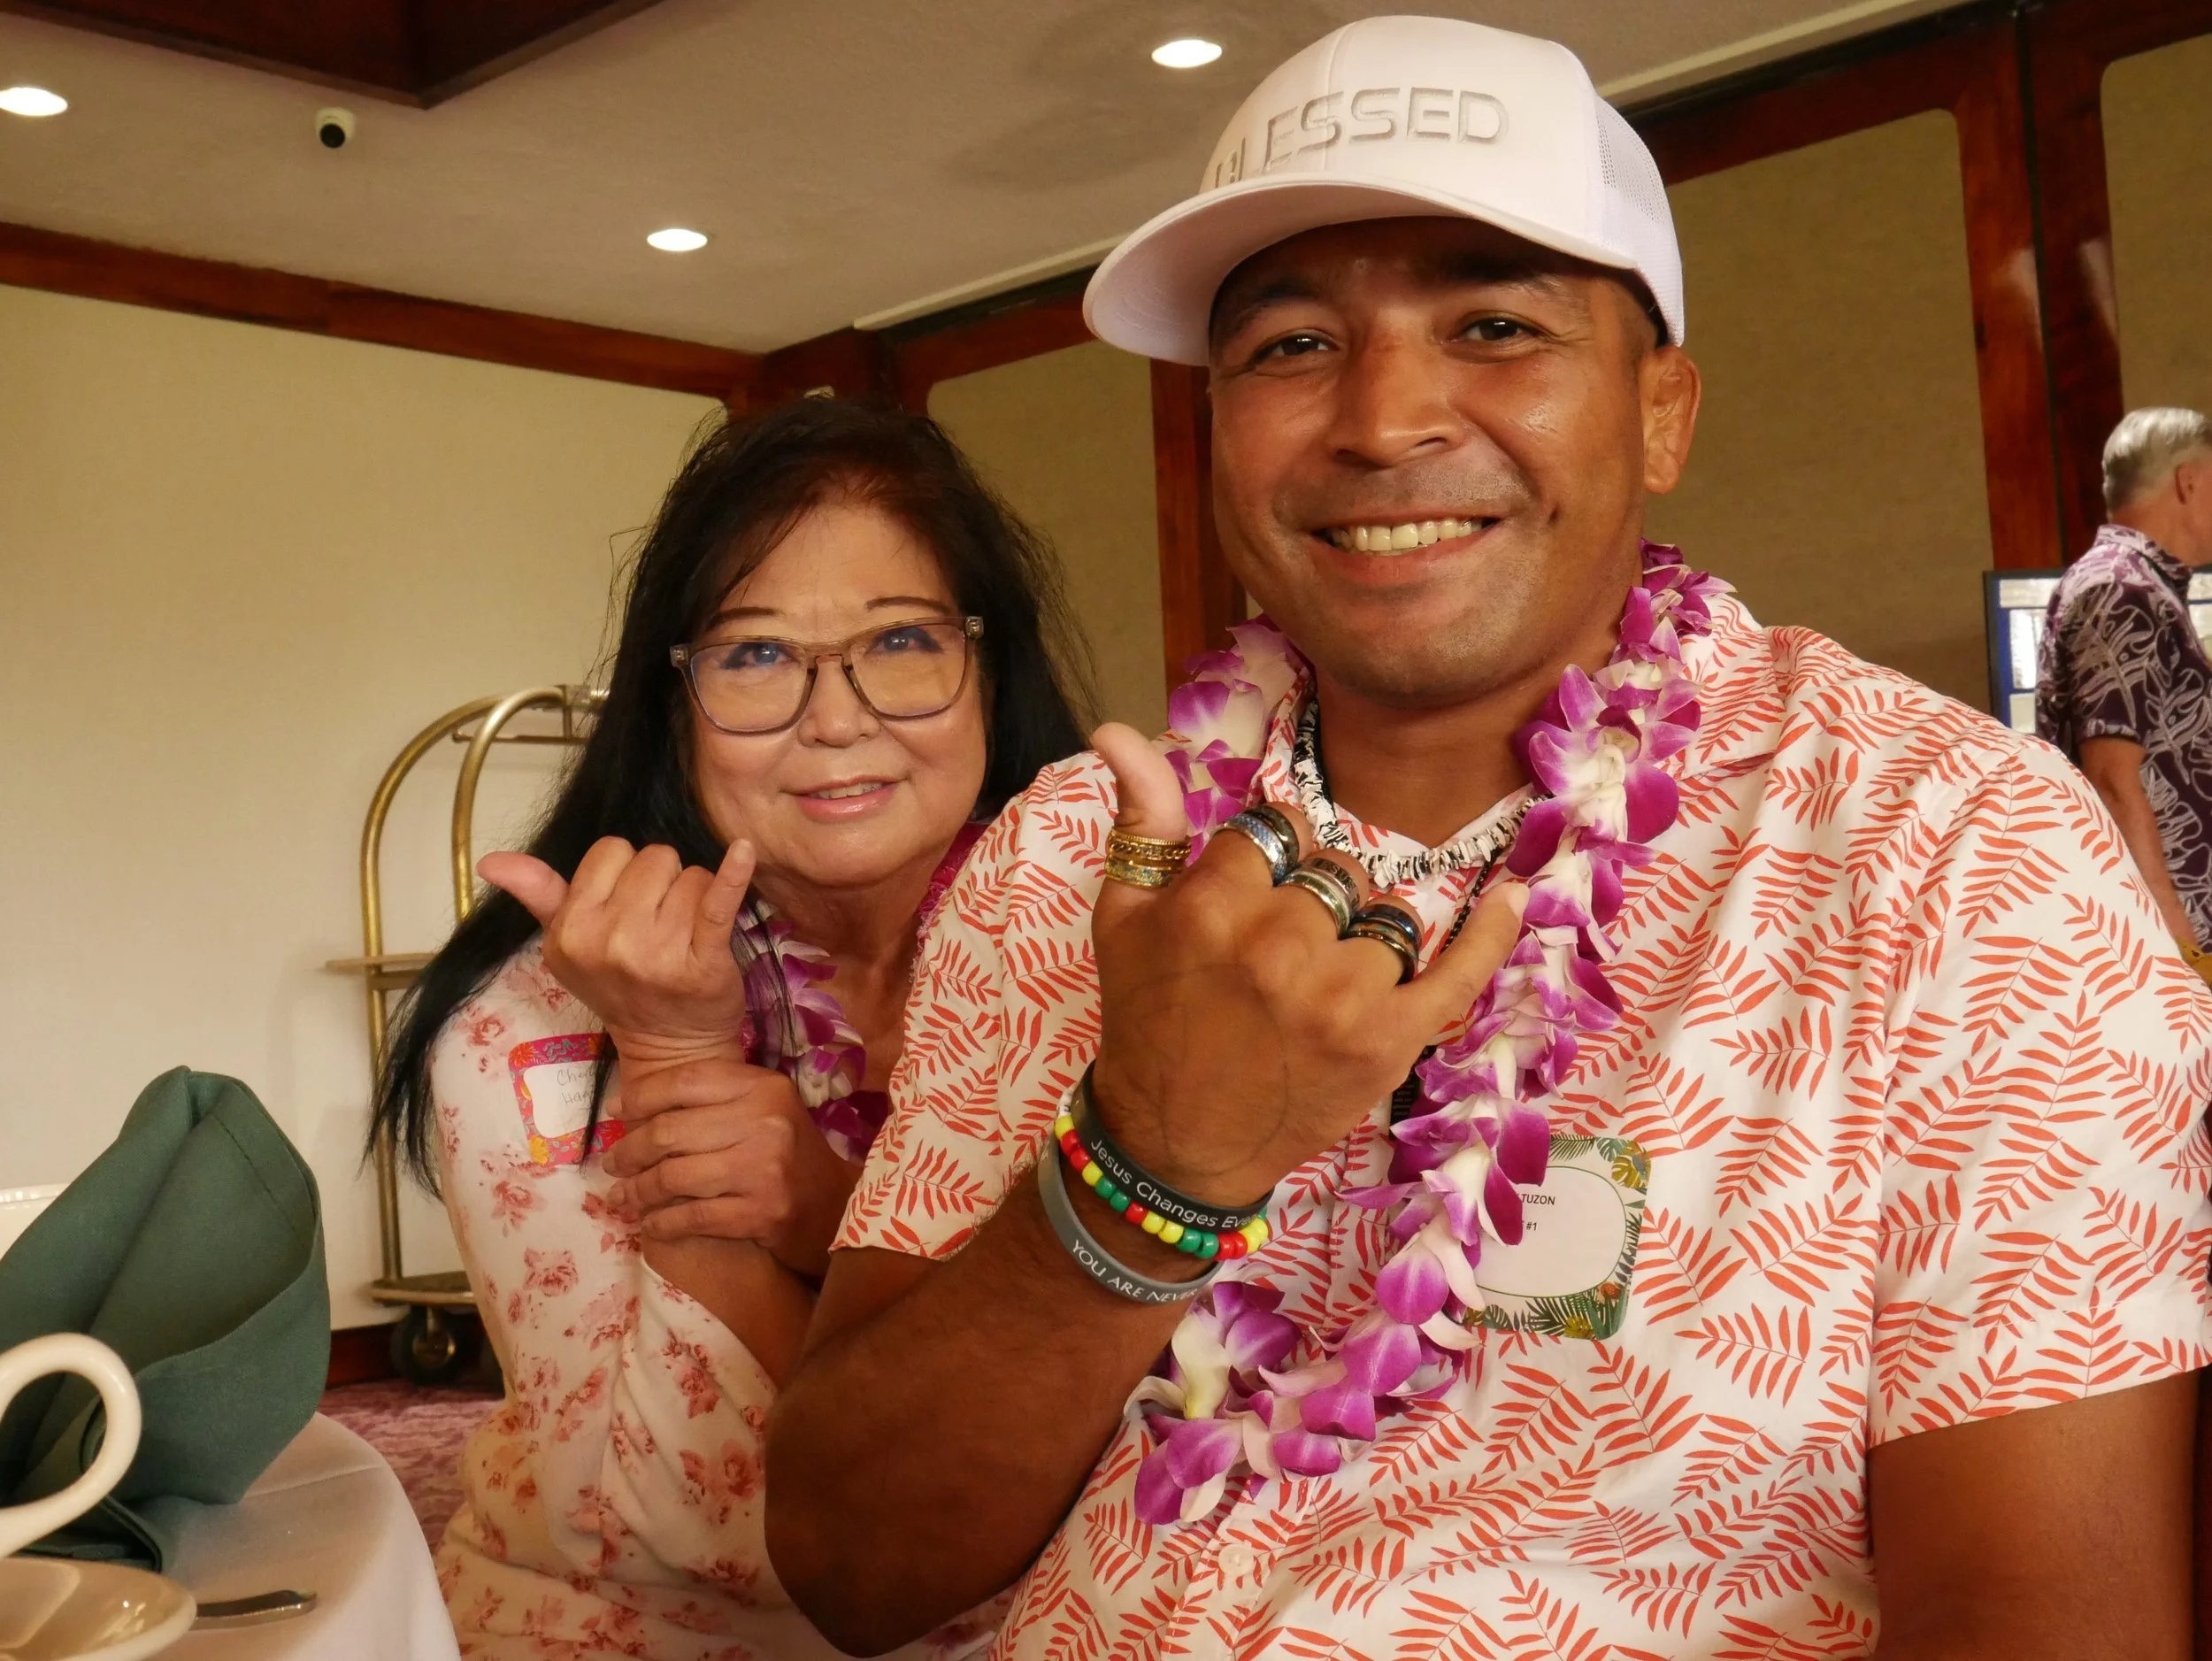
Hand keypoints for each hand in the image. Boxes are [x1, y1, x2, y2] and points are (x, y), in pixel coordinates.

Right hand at [480, 836, 753, 1071]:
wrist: (669, 1046)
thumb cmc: (621, 985)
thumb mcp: (569, 943)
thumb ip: (538, 894)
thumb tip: (489, 860)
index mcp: (571, 931)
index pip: (610, 850)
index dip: (625, 873)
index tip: (628, 907)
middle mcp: (609, 941)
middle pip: (655, 857)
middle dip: (662, 882)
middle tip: (661, 925)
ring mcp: (657, 952)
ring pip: (690, 875)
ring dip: (694, 896)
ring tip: (685, 934)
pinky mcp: (704, 960)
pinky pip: (719, 902)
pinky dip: (734, 874)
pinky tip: (744, 852)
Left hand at [602, 1057, 860, 1279]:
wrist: (836, 1207)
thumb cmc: (786, 1154)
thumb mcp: (762, 1110)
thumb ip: (711, 1100)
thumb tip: (629, 1105)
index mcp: (763, 1087)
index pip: (686, 1080)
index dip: (641, 1095)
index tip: (615, 1111)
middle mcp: (766, 1121)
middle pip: (670, 1131)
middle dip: (629, 1151)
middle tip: (613, 1163)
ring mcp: (764, 1169)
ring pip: (673, 1177)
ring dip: (637, 1190)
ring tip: (622, 1195)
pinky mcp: (761, 1213)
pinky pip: (691, 1217)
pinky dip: (661, 1223)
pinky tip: (650, 1224)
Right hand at [1086, 723, 1526, 1208]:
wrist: (1174, 1145)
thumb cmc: (1145, 1021)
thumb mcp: (1123, 916)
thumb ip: (1142, 820)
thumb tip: (1116, 729)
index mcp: (1212, 906)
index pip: (1281, 828)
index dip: (1273, 855)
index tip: (1258, 894)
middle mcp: (1279, 945)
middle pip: (1337, 870)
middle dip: (1318, 899)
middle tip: (1285, 951)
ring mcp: (1341, 996)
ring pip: (1388, 915)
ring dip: (1367, 936)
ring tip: (1330, 977)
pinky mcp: (1387, 1042)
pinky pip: (1456, 971)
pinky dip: (1492, 934)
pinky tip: (1515, 898)